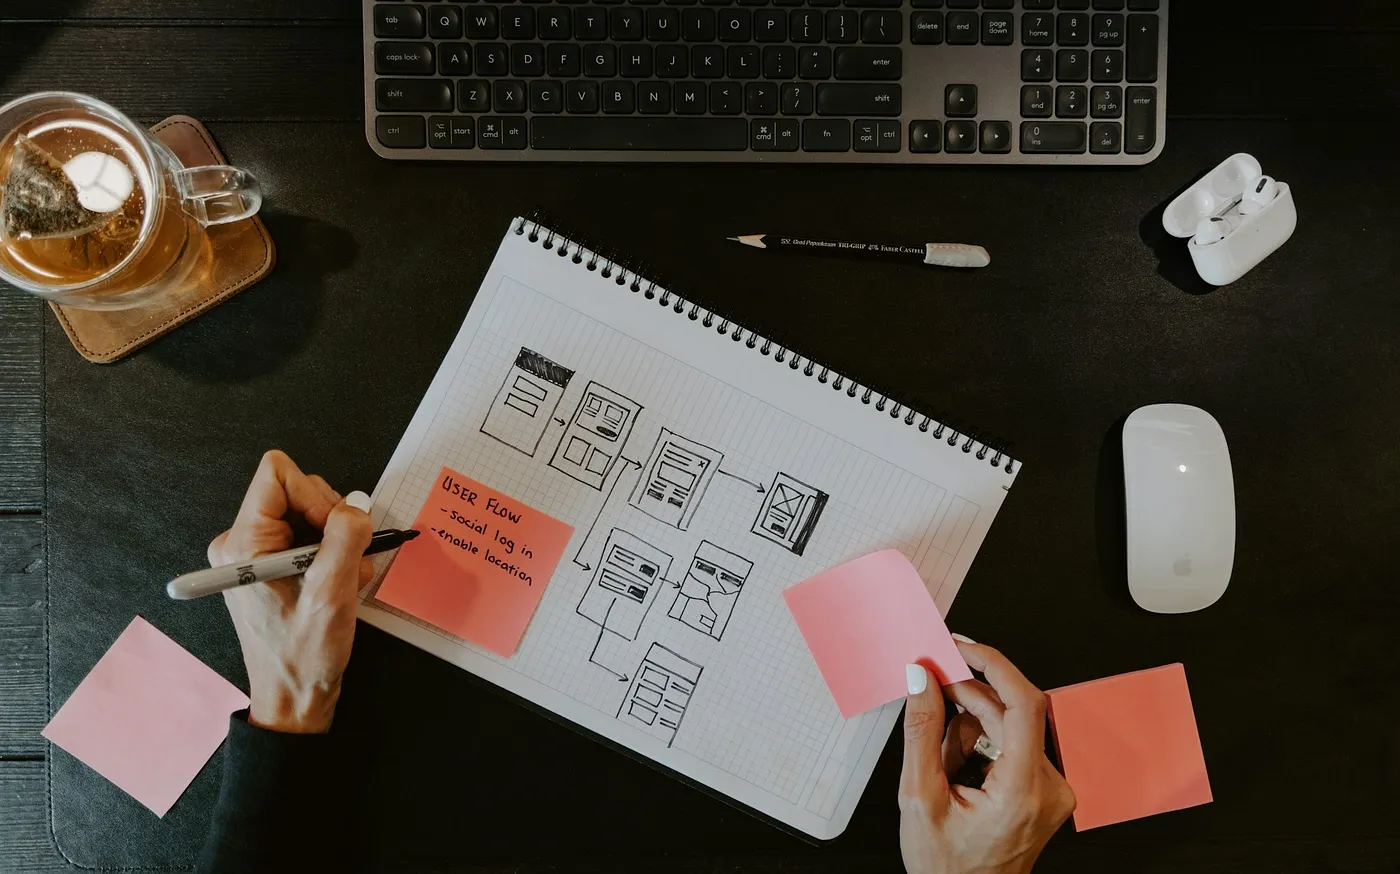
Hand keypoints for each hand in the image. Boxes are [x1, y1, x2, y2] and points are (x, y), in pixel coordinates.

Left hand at [207, 450, 373, 733]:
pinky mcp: (270, 564)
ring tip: (344, 583)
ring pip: (310, 513)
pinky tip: (339, 587)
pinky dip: (334, 556)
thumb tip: (359, 503)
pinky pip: (311, 536)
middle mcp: (242, 542)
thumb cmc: (303, 658)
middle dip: (333, 522)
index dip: (316, 495)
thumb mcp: (331, 597)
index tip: (335, 531)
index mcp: (243, 544)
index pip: (277, 474)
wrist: (293, 700)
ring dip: (339, 544)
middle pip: (298, 490)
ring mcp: (255, 553)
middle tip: (345, 564)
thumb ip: (346, 541)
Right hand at [899, 640, 1075, 873]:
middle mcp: (1048, 788)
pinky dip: (981, 743)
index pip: (1025, 705)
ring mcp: (1051, 789)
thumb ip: (921, 733)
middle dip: (967, 698)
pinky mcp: (1045, 789)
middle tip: (930, 686)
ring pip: (1011, 726)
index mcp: (1022, 792)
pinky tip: (956, 766)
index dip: (995, 665)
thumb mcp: (918, 798)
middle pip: (1012, 712)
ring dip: (970, 726)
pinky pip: (1014, 743)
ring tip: (941, 760)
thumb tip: (921, 680)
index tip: (963, 647)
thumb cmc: (947, 868)